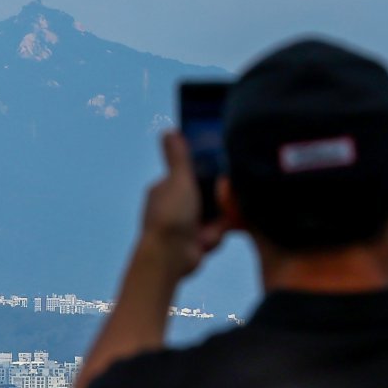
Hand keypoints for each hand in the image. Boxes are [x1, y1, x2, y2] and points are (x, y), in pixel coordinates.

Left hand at [135, 131, 227, 279]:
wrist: (170, 257)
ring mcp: (184, 224)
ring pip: (214, 215)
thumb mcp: (179, 179)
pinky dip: (214, 236)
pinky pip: (214, 233)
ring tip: (208, 226)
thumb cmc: (171, 216)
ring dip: (216, 222)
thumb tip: (169, 131)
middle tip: (220, 203)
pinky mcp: (194, 241)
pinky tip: (206, 239)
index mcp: (165, 188)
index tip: (221, 175)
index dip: (208, 174)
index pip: (192, 174)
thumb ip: (178, 157)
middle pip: (207, 195)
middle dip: (216, 202)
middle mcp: (173, 205)